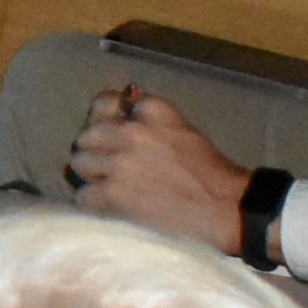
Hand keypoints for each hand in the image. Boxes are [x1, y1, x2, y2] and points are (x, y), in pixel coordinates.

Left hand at [66, 86, 255, 250]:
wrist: (228, 211)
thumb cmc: (210, 173)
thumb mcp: (181, 131)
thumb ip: (148, 117)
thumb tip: (124, 96)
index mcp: (153, 112)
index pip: (106, 102)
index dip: (111, 124)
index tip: (120, 139)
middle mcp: (132, 133)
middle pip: (86, 136)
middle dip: (97, 152)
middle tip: (113, 169)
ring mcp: (118, 164)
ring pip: (79, 164)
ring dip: (93, 178)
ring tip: (113, 190)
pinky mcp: (110, 195)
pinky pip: (82, 196)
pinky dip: (94, 205)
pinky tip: (113, 209)